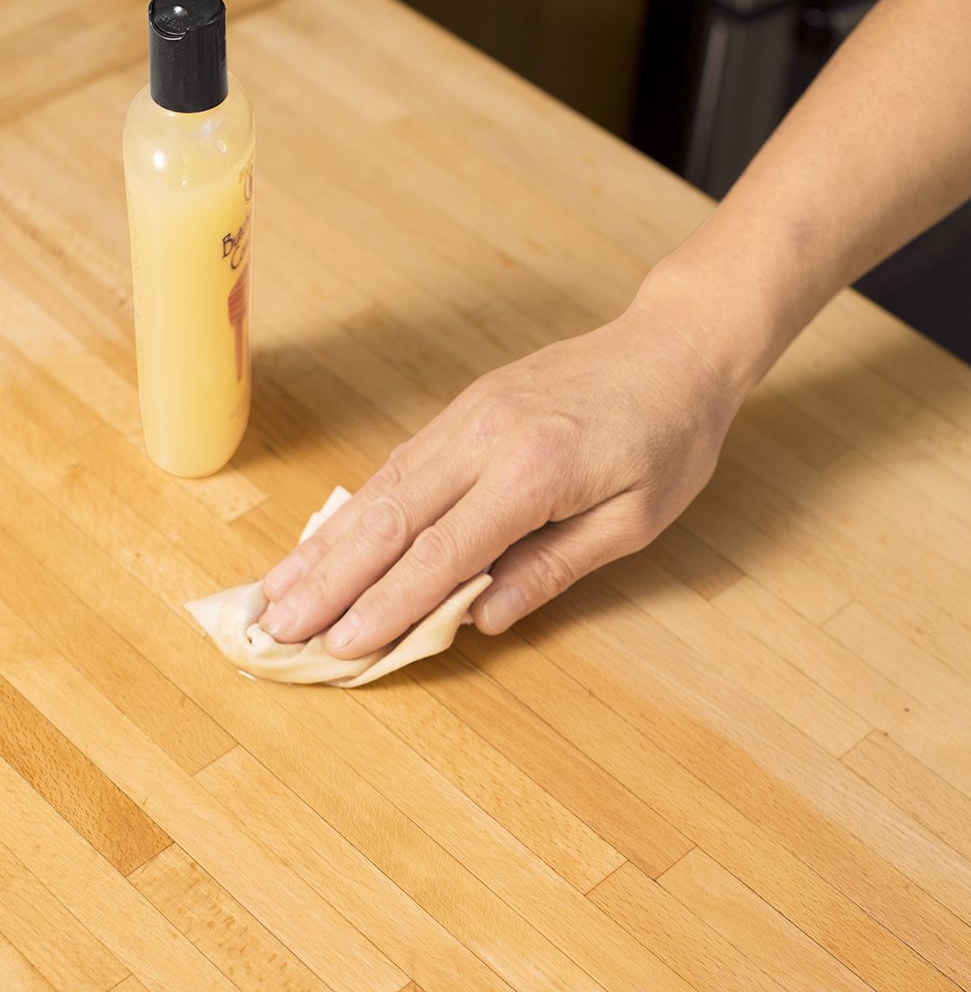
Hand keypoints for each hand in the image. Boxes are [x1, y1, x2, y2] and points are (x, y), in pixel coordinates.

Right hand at [259, 269, 747, 656]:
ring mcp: (467, 416)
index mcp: (534, 471)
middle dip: (328, 580)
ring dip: (324, 545)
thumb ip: (554, 567)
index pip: (443, 552)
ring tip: (275, 592)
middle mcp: (486, 438)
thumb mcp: (635, 519)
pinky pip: (398, 465)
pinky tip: (322, 543)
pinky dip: (353, 510)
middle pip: (390, 518)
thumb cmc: (669, 438)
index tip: (340, 646)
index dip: (387, 604)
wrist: (674, 345)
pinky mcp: (463, 408)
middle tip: (276, 627)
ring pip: (380, 489)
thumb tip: (481, 618)